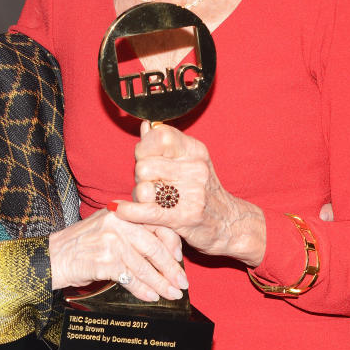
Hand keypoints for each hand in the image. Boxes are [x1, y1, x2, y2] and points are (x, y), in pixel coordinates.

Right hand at [48, 208, 186, 301]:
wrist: (52, 257)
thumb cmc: (81, 245)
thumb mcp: (106, 228)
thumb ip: (131, 232)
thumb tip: (162, 251)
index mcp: (120, 211)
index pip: (155, 223)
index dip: (171, 242)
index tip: (178, 258)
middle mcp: (117, 222)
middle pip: (154, 247)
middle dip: (171, 268)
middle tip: (181, 282)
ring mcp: (110, 241)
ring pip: (144, 266)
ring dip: (160, 284)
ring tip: (170, 294)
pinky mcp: (104, 261)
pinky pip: (130, 278)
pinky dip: (143, 290)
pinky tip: (150, 296)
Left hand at [113, 122, 266, 266]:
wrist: (229, 224)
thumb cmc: (203, 191)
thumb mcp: (190, 162)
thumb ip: (165, 145)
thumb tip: (146, 125)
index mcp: (195, 150)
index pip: (159, 135)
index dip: (144, 147)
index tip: (145, 156)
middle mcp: (195, 169)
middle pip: (144, 165)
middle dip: (139, 176)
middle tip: (149, 184)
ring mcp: (191, 194)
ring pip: (143, 188)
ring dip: (138, 196)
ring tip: (148, 200)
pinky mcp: (184, 218)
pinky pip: (146, 211)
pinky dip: (129, 211)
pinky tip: (120, 209)